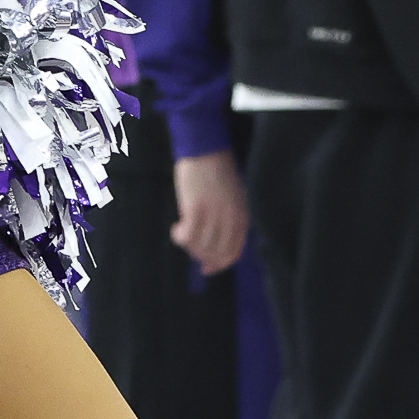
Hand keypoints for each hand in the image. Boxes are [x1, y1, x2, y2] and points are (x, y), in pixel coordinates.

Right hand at [171, 149, 248, 274]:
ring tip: (182, 233)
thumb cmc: (218, 171)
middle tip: (190, 248)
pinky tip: (176, 228)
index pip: (233, 253)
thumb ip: (228, 221)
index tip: (207, 269)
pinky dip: (179, 237)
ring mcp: (213, 215)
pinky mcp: (195, 209)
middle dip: (201, 256)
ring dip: (188, 246)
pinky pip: (187, 236)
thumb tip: (214, 245)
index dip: (219, 265)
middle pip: (215, 253)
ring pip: (199, 246)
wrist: (206, 149)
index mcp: (242, 217)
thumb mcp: (233, 199)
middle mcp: (230, 220)